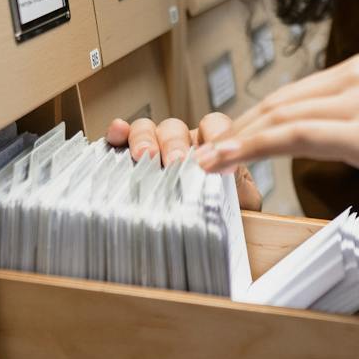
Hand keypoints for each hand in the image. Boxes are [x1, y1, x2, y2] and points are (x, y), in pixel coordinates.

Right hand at [105, 110, 262, 210]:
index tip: (215, 157)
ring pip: (148, 129)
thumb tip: (234, 179)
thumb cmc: (226, 212)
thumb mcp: (242, 201)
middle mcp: (182, 142)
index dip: (215, 134)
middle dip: (175, 143)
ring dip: (145, 138)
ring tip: (143, 155)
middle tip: (175, 161)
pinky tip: (116, 133)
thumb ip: (241, 187)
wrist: (206, 234)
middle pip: (176, 128)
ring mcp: (155, 147)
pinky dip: (118, 134)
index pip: (215, 124)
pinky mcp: (129, 158)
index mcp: (211, 145)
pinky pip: (121, 140)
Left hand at [194, 53, 358, 215]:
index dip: (254, 119)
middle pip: (278, 101)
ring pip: (278, 117)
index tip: (227, 143)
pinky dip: (252, 149)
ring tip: (200, 164)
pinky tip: (226, 164)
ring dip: (233, 142)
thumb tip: (345, 146)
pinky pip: (293, 137)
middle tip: (200, 156)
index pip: (294, 94)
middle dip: (235, 130)